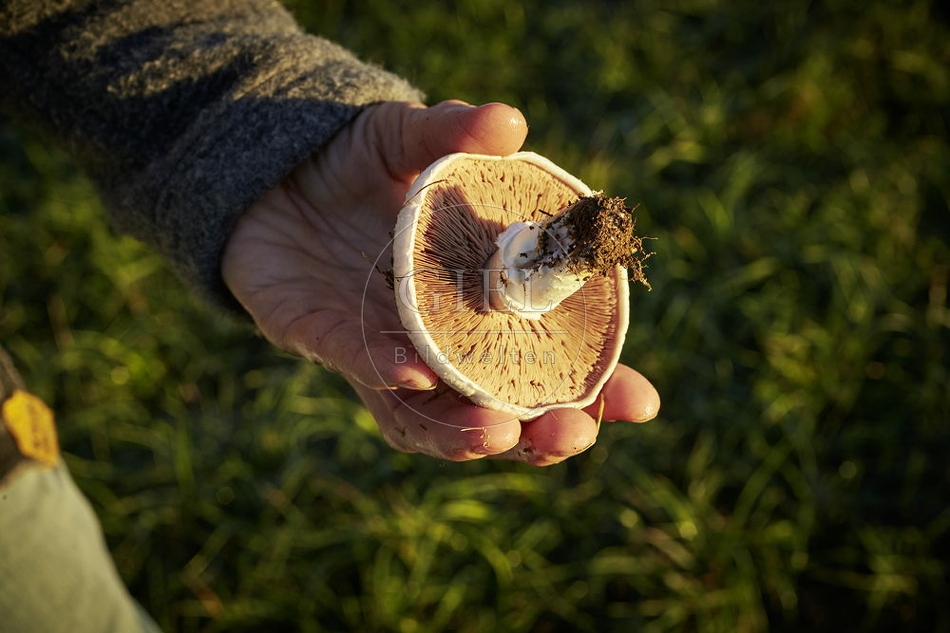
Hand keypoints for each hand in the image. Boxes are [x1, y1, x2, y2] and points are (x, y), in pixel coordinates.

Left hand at [221, 100, 659, 464]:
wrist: (270, 170)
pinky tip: (414, 374)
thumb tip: (510, 123)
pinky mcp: (317, 335)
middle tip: (576, 430)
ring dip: (463, 433)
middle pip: (493, 408)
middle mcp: (433, 341)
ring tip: (504, 435)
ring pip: (423, 418)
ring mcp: (377, 347)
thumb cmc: (355, 166)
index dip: (592, 387)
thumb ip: (454, 132)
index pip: (544, 361)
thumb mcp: (408, 139)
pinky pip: (354, 366)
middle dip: (537, 430)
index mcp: (476, 306)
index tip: (641, 402)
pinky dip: (384, 376)